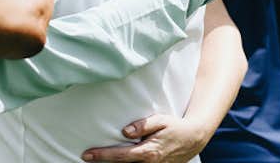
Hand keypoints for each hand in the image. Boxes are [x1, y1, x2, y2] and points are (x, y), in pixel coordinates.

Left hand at [81, 114, 209, 161]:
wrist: (194, 139)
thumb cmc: (175, 127)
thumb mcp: (161, 120)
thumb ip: (143, 125)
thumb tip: (124, 130)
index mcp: (148, 152)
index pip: (120, 155)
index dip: (102, 155)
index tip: (86, 155)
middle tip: (84, 159)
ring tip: (95, 161)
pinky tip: (113, 162)